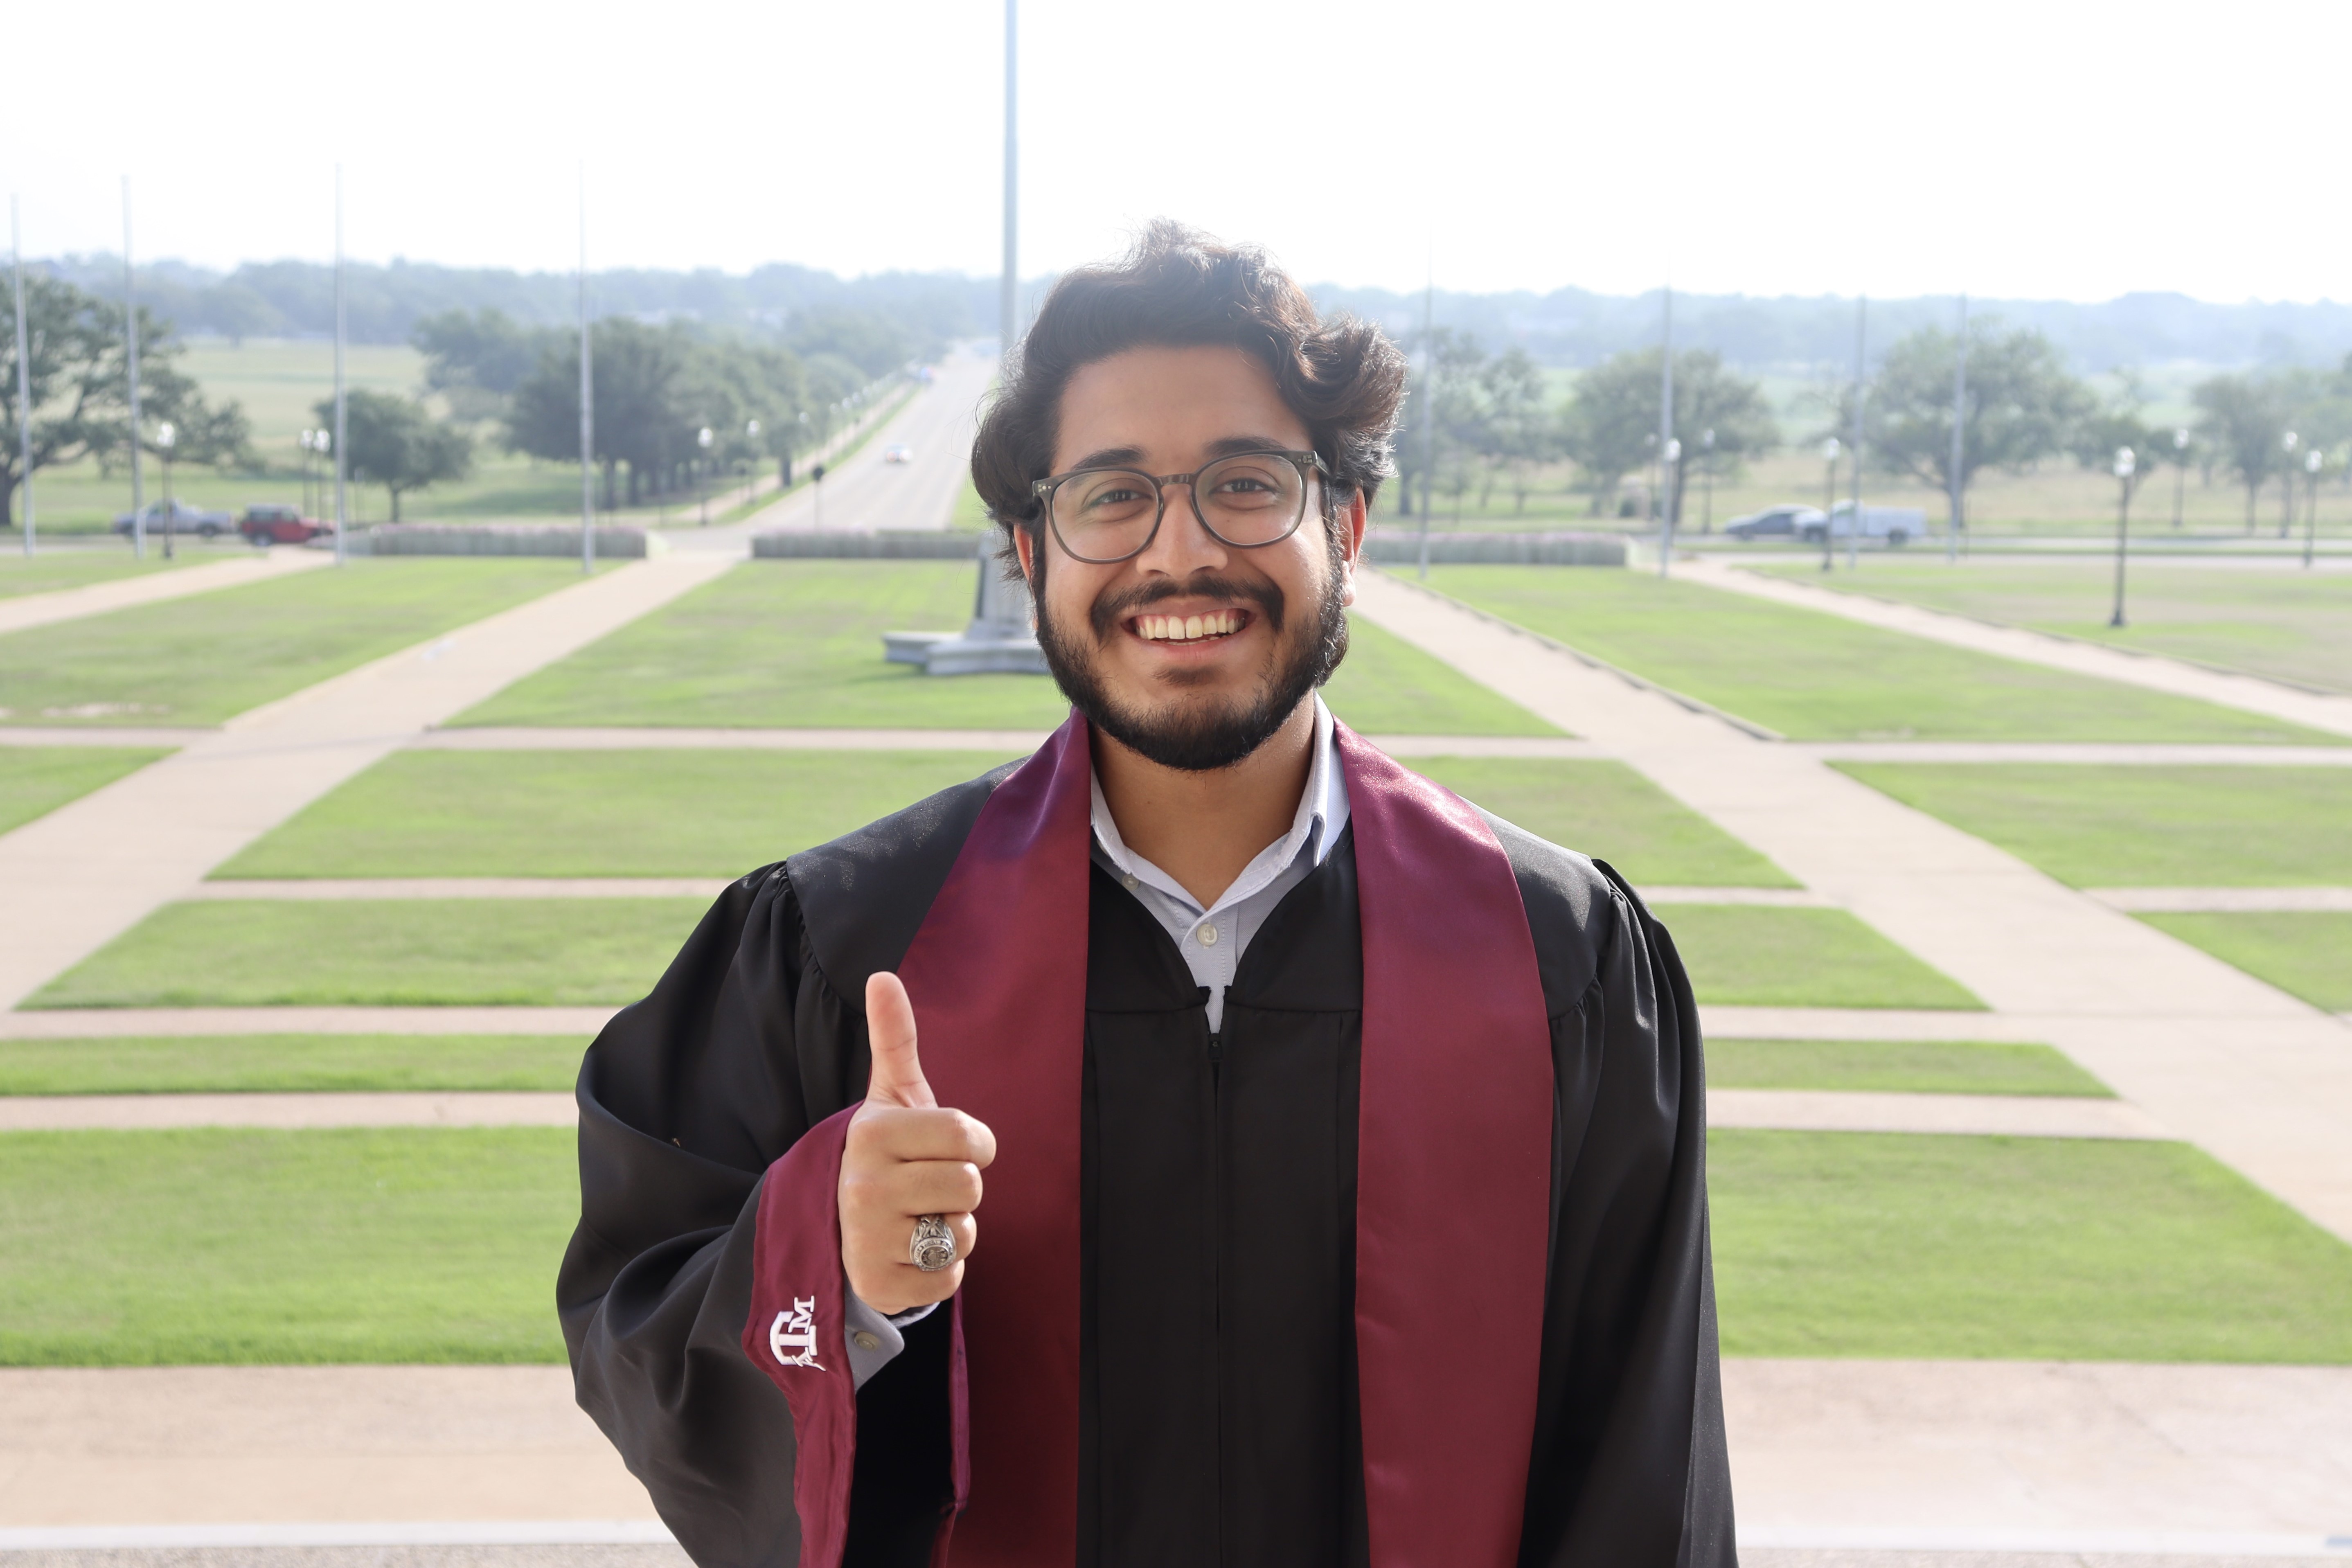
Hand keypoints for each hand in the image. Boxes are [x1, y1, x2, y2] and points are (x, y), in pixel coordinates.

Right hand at [838, 972, 996, 1314]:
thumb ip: (894, 1038)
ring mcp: (868, 1240)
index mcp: (872, 1135)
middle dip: (960, 1186)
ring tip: (917, 1217)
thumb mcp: (890, 1097)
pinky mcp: (880, 1286)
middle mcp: (863, 1187)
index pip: (968, 1136)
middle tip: (926, 1185)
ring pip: (962, 1233)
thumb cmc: (884, 1155)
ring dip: (952, 1228)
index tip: (953, 1146)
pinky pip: (950, 1278)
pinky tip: (911, 1251)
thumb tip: (883, 975)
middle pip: (970, 1185)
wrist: (837, 1227)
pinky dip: (941, 1269)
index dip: (975, 1143)